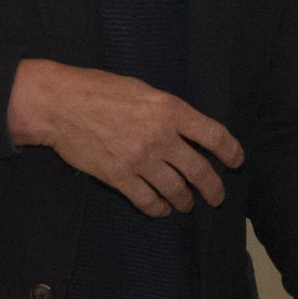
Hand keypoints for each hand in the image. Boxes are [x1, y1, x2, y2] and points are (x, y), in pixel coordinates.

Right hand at [6, 58, 243, 215]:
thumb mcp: (142, 90)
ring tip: (187, 205)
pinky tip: (161, 209)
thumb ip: (166, 111)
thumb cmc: (99, 89)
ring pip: (176, 190)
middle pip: (199, 171)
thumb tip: (183, 128)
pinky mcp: (119, 177)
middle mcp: (161, 138)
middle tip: (217, 196)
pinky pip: (147, 201)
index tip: (236, 161)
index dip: (231, 151)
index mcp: (170, 110)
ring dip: (186, 201)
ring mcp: (141, 160)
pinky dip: (158, 208)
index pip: (214, 135)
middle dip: (213, 188)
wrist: (61, 105)